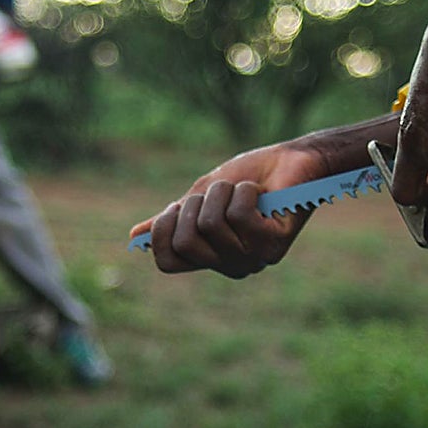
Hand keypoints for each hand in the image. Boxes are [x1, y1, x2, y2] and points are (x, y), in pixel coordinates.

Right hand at [134, 140, 329, 277]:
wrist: (292, 161)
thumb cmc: (250, 177)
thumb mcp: (201, 196)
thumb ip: (174, 218)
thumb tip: (135, 236)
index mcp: (211, 258)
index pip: (167, 262)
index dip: (163, 229)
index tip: (179, 206)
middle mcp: (231, 266)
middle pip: (185, 242)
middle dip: (194, 204)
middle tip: (219, 193)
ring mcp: (253, 259)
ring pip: (211, 225)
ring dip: (223, 193)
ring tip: (245, 190)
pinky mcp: (274, 245)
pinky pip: (239, 216)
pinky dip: (245, 192)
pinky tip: (262, 194)